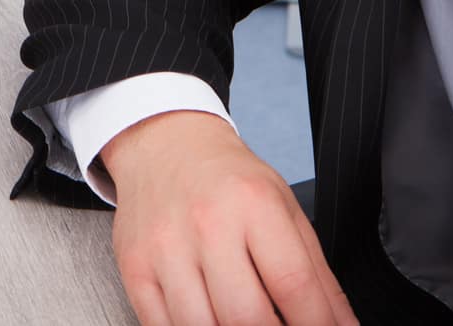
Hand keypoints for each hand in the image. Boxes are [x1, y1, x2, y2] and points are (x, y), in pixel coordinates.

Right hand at [99, 110, 356, 325]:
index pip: (294, 285)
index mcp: (254, 203)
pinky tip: (211, 322)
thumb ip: (317, 275)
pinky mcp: (134, 267)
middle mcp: (207, 224)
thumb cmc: (228, 179)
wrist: (164, 145)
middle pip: (247, 316)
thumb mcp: (284, 209)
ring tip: (245, 325)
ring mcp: (165, 248)